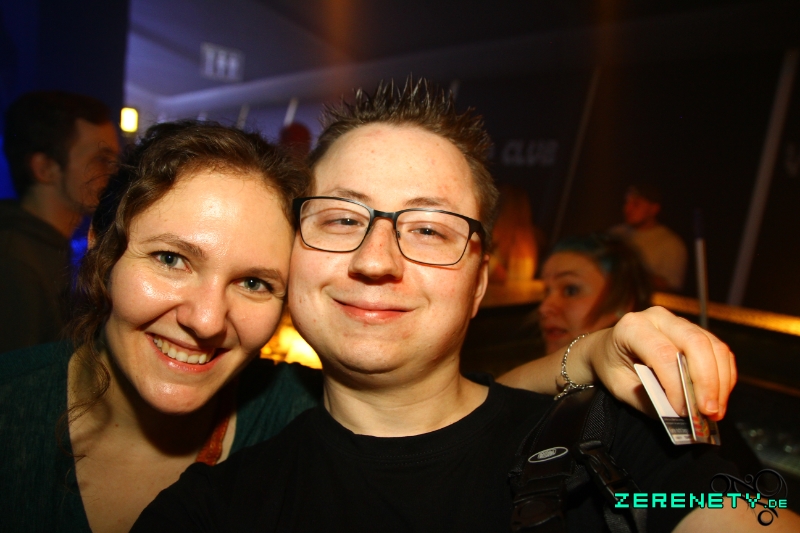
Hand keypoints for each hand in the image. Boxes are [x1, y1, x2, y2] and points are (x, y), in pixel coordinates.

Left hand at [578, 306, 735, 419]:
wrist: (608, 349)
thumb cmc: (612, 366)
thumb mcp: (619, 386)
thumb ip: (646, 400)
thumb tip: (679, 415)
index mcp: (632, 327)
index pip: (663, 353)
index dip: (677, 385)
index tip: (683, 412)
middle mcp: (658, 317)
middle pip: (695, 344)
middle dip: (707, 382)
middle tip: (709, 413)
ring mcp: (679, 321)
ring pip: (713, 347)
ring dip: (720, 382)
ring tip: (716, 411)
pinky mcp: (695, 330)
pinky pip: (719, 351)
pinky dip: (724, 376)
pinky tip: (718, 398)